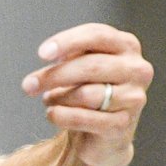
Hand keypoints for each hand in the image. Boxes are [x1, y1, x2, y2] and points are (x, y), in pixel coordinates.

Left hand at [21, 23, 152, 165]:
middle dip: (55, 75)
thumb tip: (50, 54)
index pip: (97, 35)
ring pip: (87, 95)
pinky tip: (52, 114)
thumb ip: (69, 54)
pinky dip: (62, 116)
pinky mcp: (123, 125)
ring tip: (48, 99)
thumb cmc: (88, 87)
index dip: (67, 42)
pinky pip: (85, 119)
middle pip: (91, 66)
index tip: (41, 54)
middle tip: (28, 85)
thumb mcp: (79, 63)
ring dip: (58, 98)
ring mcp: (134, 98)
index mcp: (126, 46)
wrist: (101, 131)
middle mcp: (137, 69)